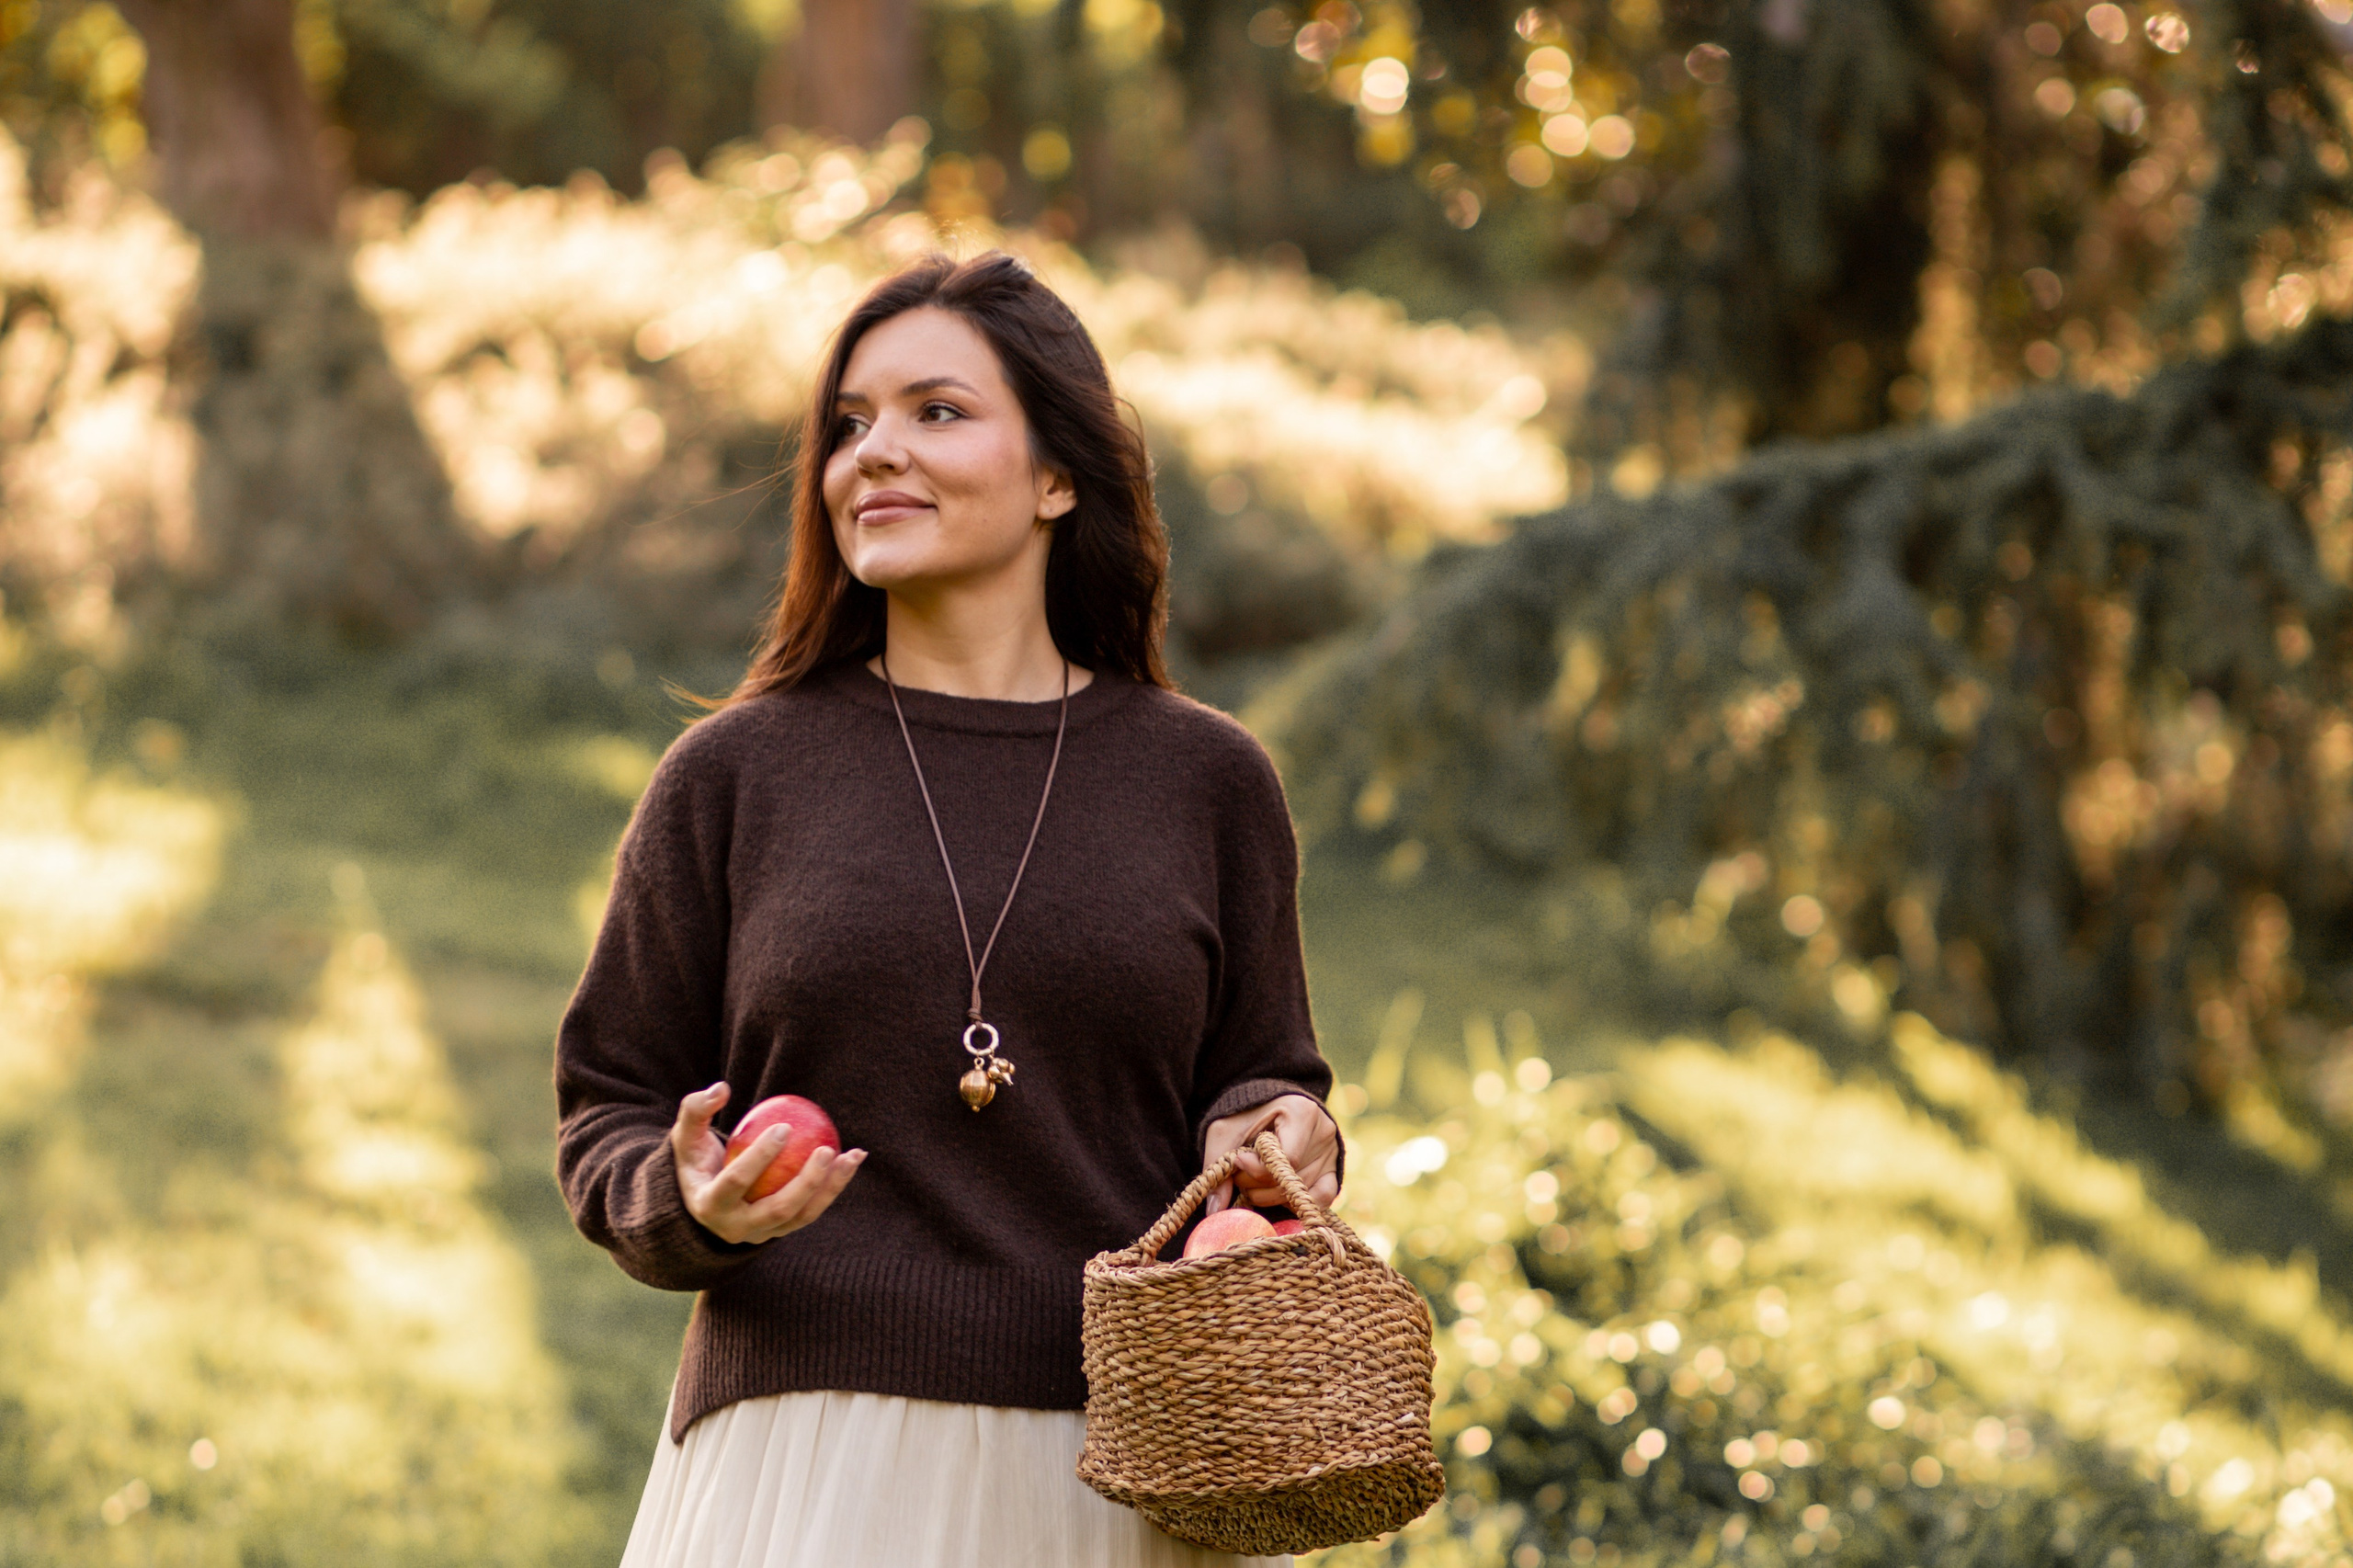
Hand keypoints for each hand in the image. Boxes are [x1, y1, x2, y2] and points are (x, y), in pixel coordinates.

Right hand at [670, 1082, 864, 1244]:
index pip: (737, 1182)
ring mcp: (761, 1235)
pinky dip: (834, 1187)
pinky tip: (852, 1158)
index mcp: (709, 1206)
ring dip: (831, 1187)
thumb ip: (696, 1109)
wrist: (703, 1198)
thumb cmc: (697, 1158)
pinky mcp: (781, 1232)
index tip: (785, 1127)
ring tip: (852, 1155)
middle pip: (778, 1209)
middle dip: (806, 1182)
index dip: (760, 1157)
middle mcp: (735, 1228)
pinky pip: (812, 1210)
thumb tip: (721, 1088)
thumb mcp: (686, 1134)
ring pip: (803, 1216)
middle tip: (826, 1149)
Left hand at [1202, 1094, 1339, 1215]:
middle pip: (1292, 1179)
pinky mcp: (1334, 1169)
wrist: (1267, 1105)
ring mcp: (1332, 1152)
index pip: (1287, 1158)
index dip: (1257, 1170)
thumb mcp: (1225, 1129)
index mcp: (1302, 1112)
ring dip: (1269, 1196)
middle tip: (1239, 1176)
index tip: (1237, 1163)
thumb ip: (1218, 1162)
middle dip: (1258, 1186)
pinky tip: (1276, 1195)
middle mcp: (1325, 1132)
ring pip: (1301, 1193)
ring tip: (1252, 1183)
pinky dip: (1296, 1203)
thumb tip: (1215, 1209)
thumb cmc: (1244, 1114)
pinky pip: (1323, 1198)